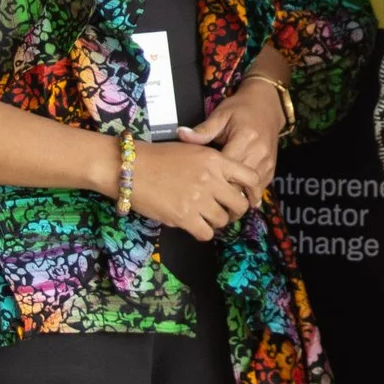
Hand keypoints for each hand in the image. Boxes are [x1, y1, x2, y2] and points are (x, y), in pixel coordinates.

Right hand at [128, 136, 262, 240]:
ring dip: (215, 221)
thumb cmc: (158, 157)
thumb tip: (229, 184)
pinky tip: (192, 224)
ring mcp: (198, 199)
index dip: (253, 192)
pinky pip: (206, 233)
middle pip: (240, 204)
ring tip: (203, 216)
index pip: (250, 177)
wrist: (130, 167)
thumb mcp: (192, 150)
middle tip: (223, 211)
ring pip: (223, 221)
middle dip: (234, 211)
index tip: (248, 199)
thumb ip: (213, 165)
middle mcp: (211, 179)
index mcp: (215, 160)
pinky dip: (202, 232)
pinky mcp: (184, 216)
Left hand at [176, 81, 285, 194]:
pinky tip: (234, 195)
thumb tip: (181, 135)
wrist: (266, 105)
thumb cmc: (240, 109)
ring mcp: (268, 162)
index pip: (227, 169)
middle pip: (240, 184)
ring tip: (221, 202)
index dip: (213, 181)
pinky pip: (259, 188)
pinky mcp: (272, 168)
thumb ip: (203, 130)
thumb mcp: (220, 115)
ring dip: (237, 197)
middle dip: (224, 194)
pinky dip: (247, 193)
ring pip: (251, 190)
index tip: (199, 187)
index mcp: (245, 139)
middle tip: (208, 201)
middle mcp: (259, 153)